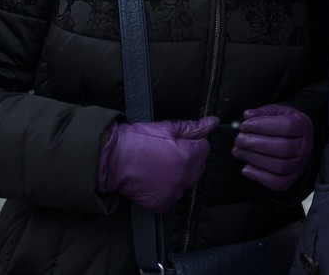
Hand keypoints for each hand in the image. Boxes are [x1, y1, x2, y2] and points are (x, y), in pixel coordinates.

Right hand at [97, 116, 219, 212]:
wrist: (114, 160)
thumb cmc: (140, 139)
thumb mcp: (168, 128)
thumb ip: (194, 127)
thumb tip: (214, 122)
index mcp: (189, 157)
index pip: (205, 149)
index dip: (193, 142)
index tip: (178, 141)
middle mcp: (184, 178)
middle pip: (199, 167)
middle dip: (190, 159)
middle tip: (169, 152)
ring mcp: (173, 194)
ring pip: (186, 182)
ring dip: (179, 175)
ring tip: (160, 165)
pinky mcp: (162, 205)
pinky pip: (173, 197)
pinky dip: (167, 190)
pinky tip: (155, 179)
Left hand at [231, 103, 313, 190]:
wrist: (298, 140)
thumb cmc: (285, 124)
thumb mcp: (278, 112)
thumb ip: (263, 112)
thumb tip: (247, 115)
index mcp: (303, 125)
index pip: (287, 126)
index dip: (264, 126)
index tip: (245, 125)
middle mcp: (304, 147)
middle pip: (282, 148)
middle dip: (256, 144)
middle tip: (238, 140)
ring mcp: (299, 165)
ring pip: (279, 166)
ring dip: (255, 159)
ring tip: (238, 151)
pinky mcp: (291, 179)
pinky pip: (277, 183)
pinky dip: (260, 177)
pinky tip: (245, 168)